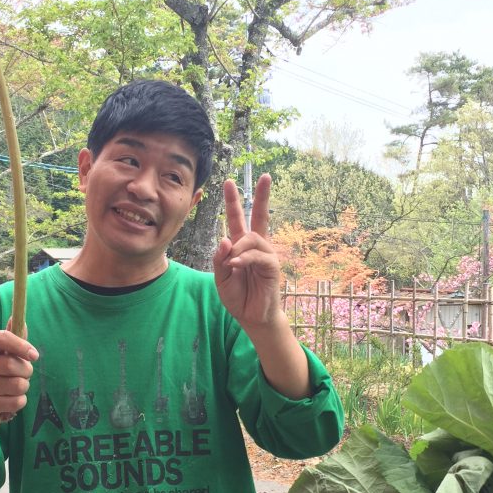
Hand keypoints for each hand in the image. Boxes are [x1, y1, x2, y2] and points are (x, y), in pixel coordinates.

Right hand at [0, 328, 37, 421]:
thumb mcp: (6, 353)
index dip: (20, 344)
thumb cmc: (1, 371)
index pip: (0, 338)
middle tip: (24, 373)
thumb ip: (15, 336)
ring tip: (15, 386)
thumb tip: (18, 318)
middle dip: (26, 370)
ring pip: (18, 385)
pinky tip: (10, 398)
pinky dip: (20, 401)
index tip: (35, 355)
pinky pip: (17, 401)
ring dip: (24, 386)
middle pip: (12, 364)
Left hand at [214, 174, 283, 331]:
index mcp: (241, 246)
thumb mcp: (221, 277)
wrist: (251, 317)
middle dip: (262, 196)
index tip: (229, 182)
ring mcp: (266, 254)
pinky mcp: (272, 266)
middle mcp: (256, 246)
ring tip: (231, 264)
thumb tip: (225, 239)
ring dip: (238, 248)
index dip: (234, 201)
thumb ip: (220, 258)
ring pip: (252, 238)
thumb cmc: (238, 296)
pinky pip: (258, 255)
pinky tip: (236, 265)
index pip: (238, 219)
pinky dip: (244, 258)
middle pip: (259, 216)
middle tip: (265, 176)